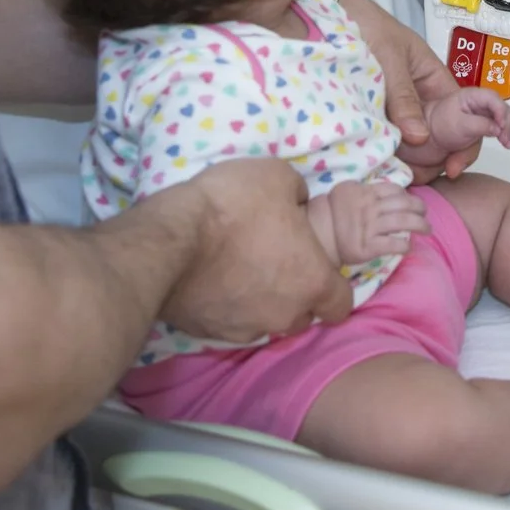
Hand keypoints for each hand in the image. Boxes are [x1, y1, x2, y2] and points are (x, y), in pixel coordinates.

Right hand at [152, 158, 352, 342]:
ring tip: (240, 272)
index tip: (319, 269)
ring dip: (261, 303)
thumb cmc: (234, 207)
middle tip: (277, 264)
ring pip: (266, 322)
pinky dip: (227, 306)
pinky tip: (213, 281)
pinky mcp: (210, 332)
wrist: (169, 241)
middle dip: (296, 296)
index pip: (340, 305)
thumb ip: (297, 195)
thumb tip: (296, 204)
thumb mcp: (276, 177)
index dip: (334, 287)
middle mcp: (284, 315)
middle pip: (302, 315)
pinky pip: (230, 322)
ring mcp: (246, 329)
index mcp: (311, 282)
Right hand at [310, 180, 430, 264]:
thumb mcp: (346, 192)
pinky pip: (392, 244)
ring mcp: (369, 227)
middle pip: (404, 204)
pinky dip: (404, 245)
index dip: (407, 196)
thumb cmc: (331, 213)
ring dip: (420, 225)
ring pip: (403, 222)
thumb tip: (384, 192)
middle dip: (419, 208)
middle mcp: (370, 207)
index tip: (412, 202)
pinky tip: (409, 247)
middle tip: (425, 214)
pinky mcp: (367, 246)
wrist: (315, 234)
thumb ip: (365, 190)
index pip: (394, 190)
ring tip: (427, 229)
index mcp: (365, 192)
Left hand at [345, 0, 481, 179]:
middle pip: (439, 137)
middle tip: (416, 176)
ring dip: (409, 160)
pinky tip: (379, 166)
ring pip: (412, 143)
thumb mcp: (389, 58)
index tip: (454, 167)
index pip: (463, 116)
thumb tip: (420, 139)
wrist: (328, 12)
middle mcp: (420, 98)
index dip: (465, 143)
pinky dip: (386, 153)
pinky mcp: (374, 116)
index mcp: (434, 80)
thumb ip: (403, 97)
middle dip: (434, 159)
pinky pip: (387, 139)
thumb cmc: (368, 25)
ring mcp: (397, 109)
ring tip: (396, 174)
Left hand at [426, 87, 509, 153]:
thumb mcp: (458, 126)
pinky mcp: (480, 124)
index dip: (500, 111)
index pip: (492, 98)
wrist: (427, 139)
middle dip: (506, 124)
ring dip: (506, 131)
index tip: (501, 128)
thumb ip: (479, 125)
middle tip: (506, 142)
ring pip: (500, 119)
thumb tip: (499, 129)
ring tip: (508, 144)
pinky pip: (496, 125)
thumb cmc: (440, 127)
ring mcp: (481, 113)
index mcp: (471, 96)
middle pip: (499, 108)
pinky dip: (505, 130)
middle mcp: (479, 102)